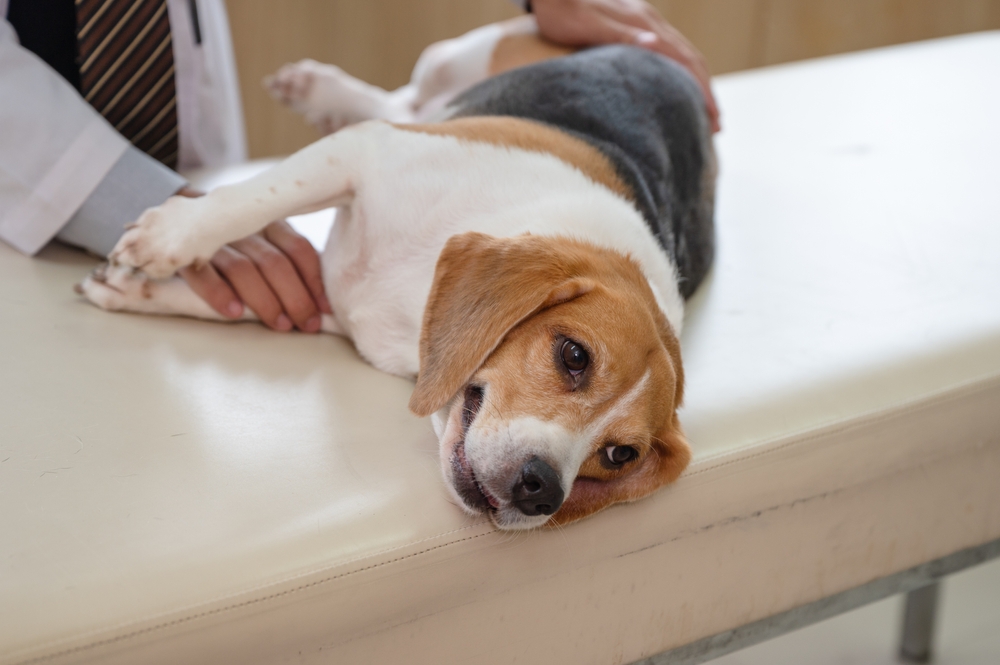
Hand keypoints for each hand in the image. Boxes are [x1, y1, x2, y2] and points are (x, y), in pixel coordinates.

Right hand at [174, 189, 330, 331]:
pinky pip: (202, 273)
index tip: (324, 309)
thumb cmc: (228, 241)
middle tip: (306, 325)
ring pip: (244, 269)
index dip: (314, 280)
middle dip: (296, 298)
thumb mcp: (259, 240)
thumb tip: (320, 300)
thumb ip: (285, 258)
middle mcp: (242, 228)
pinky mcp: (182, 253)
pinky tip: (234, 313)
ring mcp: (211, 239)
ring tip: (280, 325)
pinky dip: (219, 293)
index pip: (298, 248)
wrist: (169, 222)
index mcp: (266, 221)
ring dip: (265, 301)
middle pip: (275, 263)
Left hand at [531, 0, 719, 132]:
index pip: (685, 60)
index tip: (713, 118)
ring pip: (683, 53)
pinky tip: (678, 85)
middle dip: (706, 91)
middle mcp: (650, 22)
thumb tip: (653, 43)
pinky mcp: (636, 24)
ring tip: (704, 110)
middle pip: (691, 58)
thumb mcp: (589, 25)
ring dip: (698, 82)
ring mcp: (645, 21)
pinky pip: (670, 50)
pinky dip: (682, 70)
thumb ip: (621, 35)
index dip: (701, 90)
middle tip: (717, 125)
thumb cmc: (563, 11)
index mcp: (644, 24)